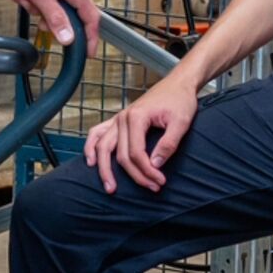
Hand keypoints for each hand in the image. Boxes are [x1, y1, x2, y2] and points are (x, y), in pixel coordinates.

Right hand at [83, 73, 199, 194]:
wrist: (177, 84)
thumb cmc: (180, 100)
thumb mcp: (181, 122)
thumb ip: (168, 144)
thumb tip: (155, 165)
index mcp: (137, 117)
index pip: (135, 152)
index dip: (147, 171)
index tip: (160, 181)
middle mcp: (122, 118)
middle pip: (121, 155)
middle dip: (136, 175)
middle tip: (151, 188)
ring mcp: (118, 119)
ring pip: (103, 147)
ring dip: (104, 168)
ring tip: (109, 187)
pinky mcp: (119, 120)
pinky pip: (98, 134)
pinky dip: (91, 148)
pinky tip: (91, 161)